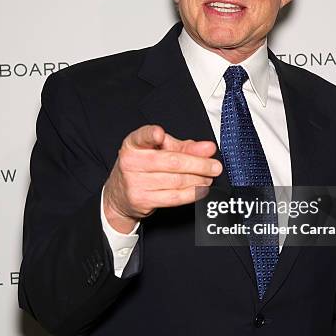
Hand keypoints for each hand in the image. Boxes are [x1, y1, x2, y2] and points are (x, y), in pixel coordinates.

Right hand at [103, 125, 221, 232]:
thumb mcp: (161, 151)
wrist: (120, 194)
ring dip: (198, 180)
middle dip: (198, 164)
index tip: (160, 134)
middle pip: (171, 162)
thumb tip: (209, 148)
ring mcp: (134, 182)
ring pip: (175, 181)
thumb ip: (186, 148)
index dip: (150, 135)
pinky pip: (173, 197)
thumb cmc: (144, 167)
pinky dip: (191, 193)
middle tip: (215, 166)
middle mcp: (130, 162)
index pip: (141, 136)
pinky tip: (201, 189)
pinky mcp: (141, 200)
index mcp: (133, 144)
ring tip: (209, 177)